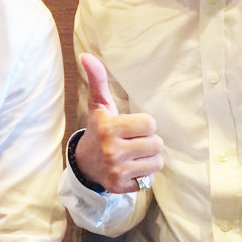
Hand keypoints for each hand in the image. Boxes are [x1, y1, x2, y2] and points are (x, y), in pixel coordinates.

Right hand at [74, 53, 162, 192]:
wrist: (85, 163)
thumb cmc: (99, 129)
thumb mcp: (99, 104)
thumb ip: (97, 79)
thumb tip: (86, 55)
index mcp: (109, 128)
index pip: (150, 124)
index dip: (144, 125)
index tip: (131, 127)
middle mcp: (112, 150)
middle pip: (156, 144)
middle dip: (148, 142)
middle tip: (133, 142)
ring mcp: (117, 171)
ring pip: (157, 162)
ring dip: (149, 159)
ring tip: (134, 155)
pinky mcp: (121, 187)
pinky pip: (149, 179)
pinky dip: (143, 175)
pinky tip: (130, 169)